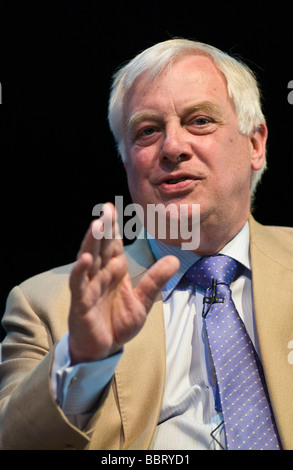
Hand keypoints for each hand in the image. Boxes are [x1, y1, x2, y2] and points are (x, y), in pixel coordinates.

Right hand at [68, 203, 179, 364]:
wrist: (104, 350)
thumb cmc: (118, 323)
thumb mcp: (143, 301)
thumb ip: (155, 280)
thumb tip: (174, 259)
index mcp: (115, 271)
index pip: (114, 245)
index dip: (114, 228)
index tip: (114, 209)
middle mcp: (101, 274)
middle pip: (101, 247)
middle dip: (103, 228)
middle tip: (106, 208)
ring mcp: (89, 287)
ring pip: (88, 260)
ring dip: (91, 243)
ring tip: (96, 225)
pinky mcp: (81, 302)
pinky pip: (79, 284)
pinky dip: (80, 271)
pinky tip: (85, 259)